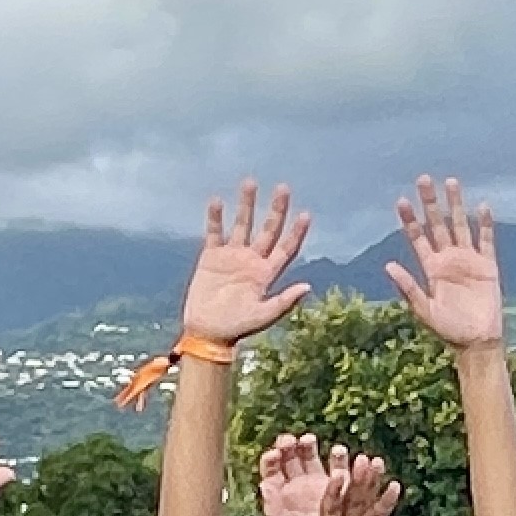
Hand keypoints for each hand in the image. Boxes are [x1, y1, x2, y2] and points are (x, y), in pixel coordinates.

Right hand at [179, 180, 312, 345]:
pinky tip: (217, 201)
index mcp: (266, 274)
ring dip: (246, 205)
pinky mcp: (211, 257)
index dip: (296, 233)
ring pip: (242, 225)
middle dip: (276, 210)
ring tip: (250, 182)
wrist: (208, 332)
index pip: (286, 248)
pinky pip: (214, 232)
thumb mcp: (263, 316)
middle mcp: (252, 261)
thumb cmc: (237, 328)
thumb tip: (307, 286)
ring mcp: (232, 256)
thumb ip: (284, 301)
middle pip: (267, 230)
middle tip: (283, 188)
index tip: (305, 214)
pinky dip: (215, 217)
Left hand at [383, 177, 504, 351]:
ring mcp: (468, 261)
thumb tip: (388, 265)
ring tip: (451, 182)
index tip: (402, 200)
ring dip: (455, 205)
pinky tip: (481, 207)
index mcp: (431, 269)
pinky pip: (486, 241)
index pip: (418, 237)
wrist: (478, 343)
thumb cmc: (449, 331)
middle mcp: (448, 260)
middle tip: (423, 179)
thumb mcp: (425, 311)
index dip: (409, 219)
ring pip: (460, 225)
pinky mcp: (488, 267)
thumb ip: (408, 288)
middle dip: (430, 202)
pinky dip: (484, 225)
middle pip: (437, 224)